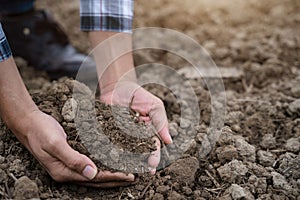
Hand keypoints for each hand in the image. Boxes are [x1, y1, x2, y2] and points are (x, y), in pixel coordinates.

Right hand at [11, 110, 134, 186]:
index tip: (128, 175)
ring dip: (109, 176)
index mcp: (63, 172)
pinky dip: (101, 168)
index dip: (113, 177)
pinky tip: (108, 165)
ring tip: (124, 175)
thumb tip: (92, 173)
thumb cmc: (41, 131)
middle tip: (132, 178)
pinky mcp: (69, 160)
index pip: (94, 178)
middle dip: (115, 180)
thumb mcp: (55, 143)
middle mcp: (66, 173)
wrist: (29, 123)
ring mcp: (67, 168)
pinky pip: (88, 167)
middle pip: (95, 181)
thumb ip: (73, 159)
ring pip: (93, 176)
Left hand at [100, 82, 172, 173]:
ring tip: (128, 170)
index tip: (152, 165)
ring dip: (126, 162)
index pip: (152, 147)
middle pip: (138, 154)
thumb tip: (169, 141)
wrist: (118, 87)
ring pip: (123, 152)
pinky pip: (108, 144)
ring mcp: (120, 137)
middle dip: (141, 163)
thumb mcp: (154, 106)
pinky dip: (109, 152)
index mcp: (148, 133)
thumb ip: (161, 122)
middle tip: (142, 172)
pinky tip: (109, 160)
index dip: (153, 157)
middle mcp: (134, 138)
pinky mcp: (107, 134)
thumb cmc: (140, 96)